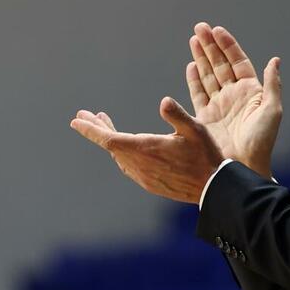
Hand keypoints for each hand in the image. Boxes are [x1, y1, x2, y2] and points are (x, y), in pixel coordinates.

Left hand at [69, 97, 223, 203]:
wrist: (213, 188)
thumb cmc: (206, 156)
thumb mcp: (196, 130)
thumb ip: (178, 115)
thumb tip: (163, 101)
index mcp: (146, 149)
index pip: (109, 139)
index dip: (91, 129)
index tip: (76, 120)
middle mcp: (140, 165)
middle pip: (111, 146)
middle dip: (96, 130)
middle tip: (84, 117)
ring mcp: (143, 177)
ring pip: (119, 156)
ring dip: (110, 140)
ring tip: (106, 126)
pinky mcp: (150, 184)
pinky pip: (128, 167)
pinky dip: (121, 153)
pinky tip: (125, 147)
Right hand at [187, 23, 281, 177]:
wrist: (244, 166)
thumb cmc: (261, 141)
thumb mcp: (272, 111)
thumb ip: (272, 85)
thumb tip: (275, 60)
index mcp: (250, 91)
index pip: (237, 61)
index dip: (228, 45)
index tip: (217, 30)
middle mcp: (234, 95)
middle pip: (220, 64)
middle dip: (210, 46)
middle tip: (199, 27)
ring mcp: (219, 105)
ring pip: (208, 75)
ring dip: (201, 57)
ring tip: (193, 39)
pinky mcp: (206, 117)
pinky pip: (198, 93)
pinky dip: (194, 79)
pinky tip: (191, 65)